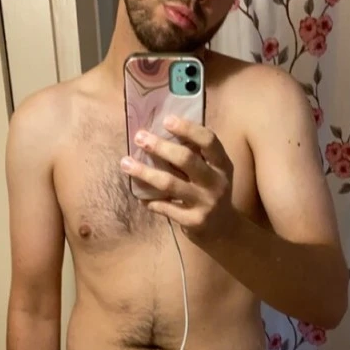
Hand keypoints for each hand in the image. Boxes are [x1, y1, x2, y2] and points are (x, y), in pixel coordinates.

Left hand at [120, 115, 235, 240]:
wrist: (224, 229)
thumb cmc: (210, 191)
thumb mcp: (212, 171)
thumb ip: (195, 155)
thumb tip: (159, 132)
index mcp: (222, 164)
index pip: (208, 140)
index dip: (188, 129)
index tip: (166, 120)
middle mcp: (217, 182)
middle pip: (187, 159)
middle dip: (160, 147)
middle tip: (139, 137)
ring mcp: (206, 203)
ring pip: (170, 183)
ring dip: (145, 172)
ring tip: (125, 163)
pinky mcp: (194, 221)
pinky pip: (166, 207)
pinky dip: (151, 200)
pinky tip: (140, 196)